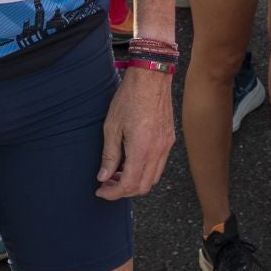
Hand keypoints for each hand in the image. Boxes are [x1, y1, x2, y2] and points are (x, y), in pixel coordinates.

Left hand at [95, 67, 175, 198]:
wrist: (151, 77)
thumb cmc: (129, 98)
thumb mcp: (112, 127)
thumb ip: (109, 155)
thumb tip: (104, 176)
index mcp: (142, 149)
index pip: (128, 185)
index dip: (112, 193)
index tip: (100, 190)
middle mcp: (158, 151)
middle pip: (143, 187)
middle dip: (123, 191)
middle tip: (107, 183)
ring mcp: (166, 146)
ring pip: (153, 178)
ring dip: (135, 182)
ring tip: (117, 172)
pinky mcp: (169, 139)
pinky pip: (159, 165)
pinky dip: (145, 170)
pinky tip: (130, 161)